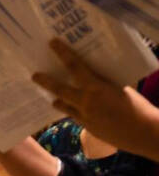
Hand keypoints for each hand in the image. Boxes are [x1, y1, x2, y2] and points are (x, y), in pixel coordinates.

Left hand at [33, 39, 158, 159]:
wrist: (141, 132)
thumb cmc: (137, 106)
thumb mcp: (120, 88)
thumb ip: (104, 83)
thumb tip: (96, 76)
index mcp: (95, 87)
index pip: (75, 67)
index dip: (63, 54)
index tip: (52, 43)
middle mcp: (85, 102)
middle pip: (59, 89)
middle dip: (46, 82)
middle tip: (34, 75)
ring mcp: (84, 116)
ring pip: (63, 106)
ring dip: (56, 100)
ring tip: (50, 97)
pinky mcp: (86, 127)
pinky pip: (73, 116)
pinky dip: (70, 110)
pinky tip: (68, 109)